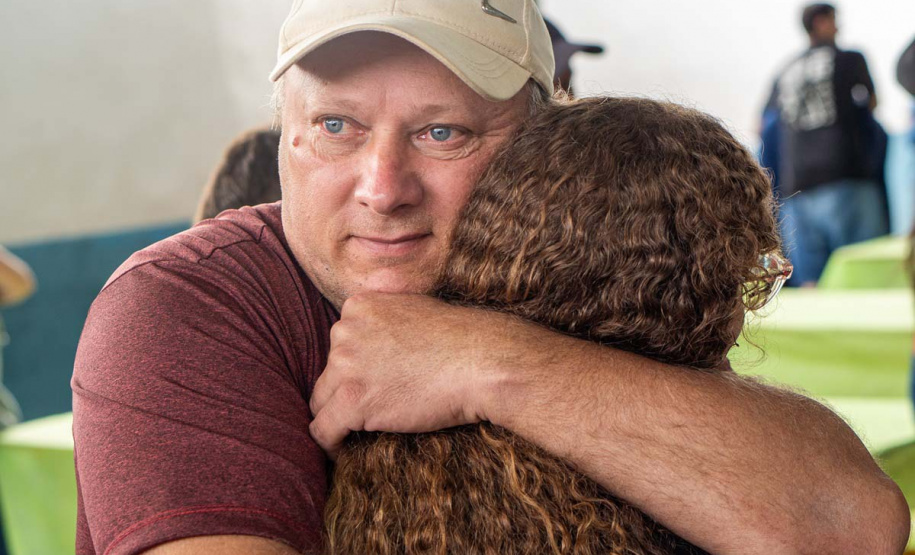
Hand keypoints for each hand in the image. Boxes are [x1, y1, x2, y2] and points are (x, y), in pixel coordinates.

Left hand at [308, 292, 503, 458]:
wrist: (481, 362)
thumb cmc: (460, 339)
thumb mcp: (414, 307)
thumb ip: (386, 316)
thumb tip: (375, 337)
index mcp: (357, 306)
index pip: (339, 344)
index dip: (354, 369)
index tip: (371, 385)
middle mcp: (344, 331)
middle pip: (329, 373)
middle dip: (347, 392)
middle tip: (373, 411)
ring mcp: (346, 365)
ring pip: (321, 402)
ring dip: (338, 418)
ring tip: (357, 434)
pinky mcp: (353, 401)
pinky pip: (322, 430)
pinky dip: (331, 445)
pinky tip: (343, 452)